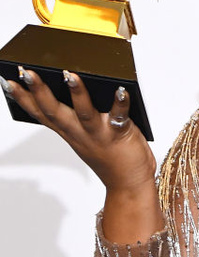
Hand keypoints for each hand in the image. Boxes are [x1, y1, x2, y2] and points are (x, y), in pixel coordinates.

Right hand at [4, 67, 155, 191]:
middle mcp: (79, 133)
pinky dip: (120, 102)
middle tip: (26, 72)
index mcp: (69, 132)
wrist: (130, 184)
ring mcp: (98, 134)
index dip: (23, 99)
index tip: (7, 82)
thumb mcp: (87, 136)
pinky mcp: (120, 134)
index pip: (41, 114)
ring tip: (69, 75)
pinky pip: (119, 115)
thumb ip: (79, 116)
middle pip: (54, 111)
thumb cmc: (112, 158)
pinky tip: (121, 89)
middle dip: (39, 91)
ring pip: (83, 112)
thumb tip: (73, 84)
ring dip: (76, 93)